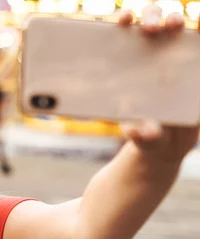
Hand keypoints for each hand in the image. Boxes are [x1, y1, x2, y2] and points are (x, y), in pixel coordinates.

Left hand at [117, 5, 199, 162]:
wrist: (165, 145)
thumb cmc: (143, 134)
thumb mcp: (139, 135)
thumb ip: (139, 132)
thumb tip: (145, 130)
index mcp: (130, 64)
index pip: (126, 33)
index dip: (125, 19)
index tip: (124, 20)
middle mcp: (153, 53)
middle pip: (154, 21)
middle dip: (153, 16)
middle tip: (151, 28)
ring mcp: (177, 58)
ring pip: (179, 27)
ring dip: (177, 19)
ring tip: (176, 26)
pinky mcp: (197, 66)